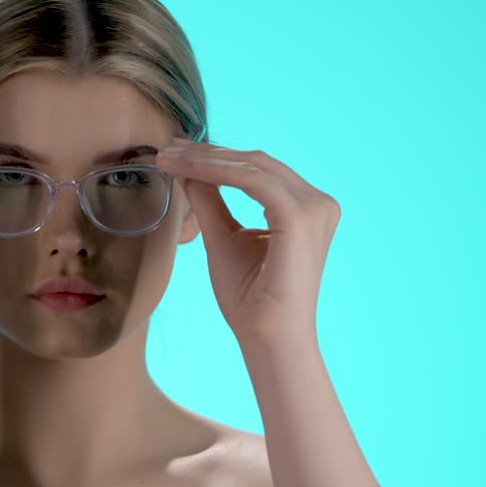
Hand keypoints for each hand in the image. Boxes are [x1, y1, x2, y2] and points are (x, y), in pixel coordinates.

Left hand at [155, 136, 340, 339]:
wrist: (267, 338)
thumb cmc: (249, 299)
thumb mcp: (223, 238)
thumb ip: (210, 201)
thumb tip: (189, 169)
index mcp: (306, 209)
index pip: (258, 170)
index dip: (216, 158)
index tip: (176, 153)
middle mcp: (318, 204)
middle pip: (257, 161)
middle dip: (208, 152)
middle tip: (168, 148)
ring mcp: (314, 208)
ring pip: (252, 166)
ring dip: (206, 159)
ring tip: (169, 157)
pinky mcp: (300, 216)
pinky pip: (251, 180)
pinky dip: (216, 172)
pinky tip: (185, 170)